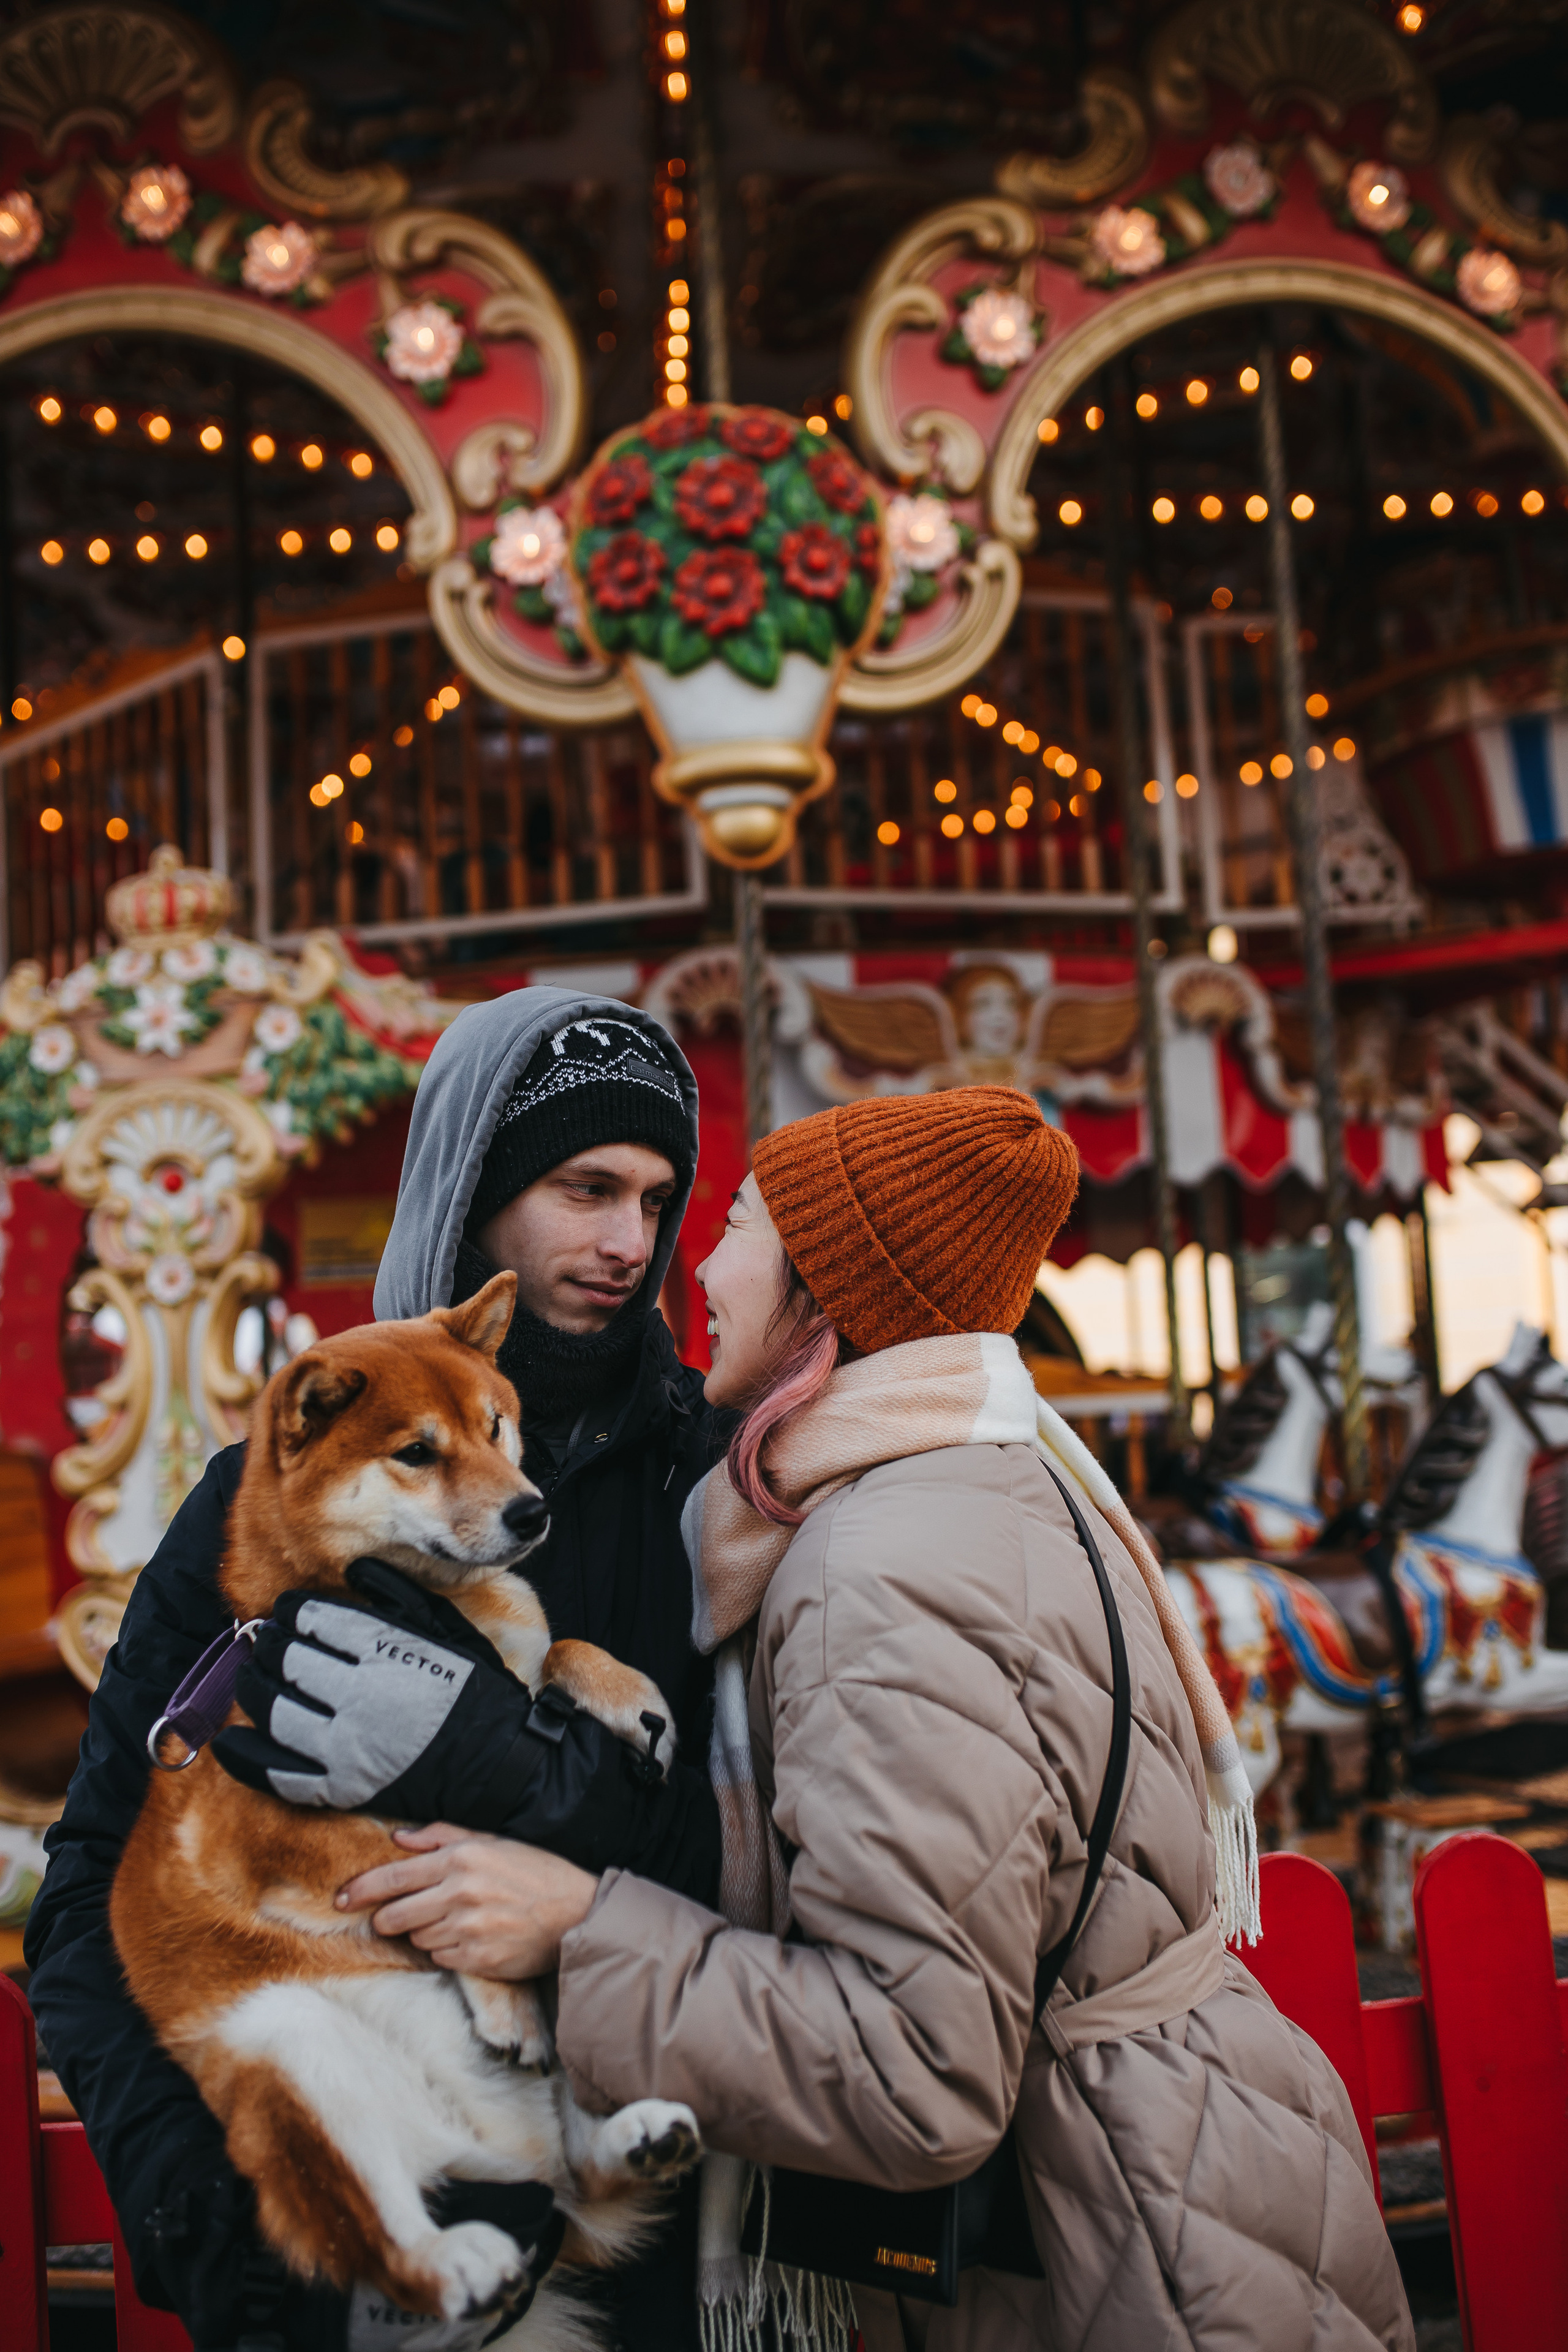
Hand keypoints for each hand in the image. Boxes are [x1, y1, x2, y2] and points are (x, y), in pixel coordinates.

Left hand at [335, 1822, 598, 1977]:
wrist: (575, 1913)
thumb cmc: (534, 1872)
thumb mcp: (492, 1840)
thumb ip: (442, 1835)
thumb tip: (397, 1838)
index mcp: (460, 1859)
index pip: (394, 1877)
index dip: (360, 1890)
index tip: (339, 1900)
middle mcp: (459, 1894)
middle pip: (395, 1915)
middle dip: (388, 1918)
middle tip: (394, 1917)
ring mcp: (467, 1930)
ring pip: (417, 1938)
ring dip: (423, 1932)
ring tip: (453, 1921)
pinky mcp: (477, 1960)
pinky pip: (439, 1958)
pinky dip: (445, 1950)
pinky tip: (468, 1938)